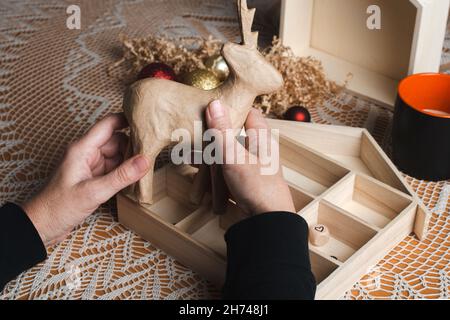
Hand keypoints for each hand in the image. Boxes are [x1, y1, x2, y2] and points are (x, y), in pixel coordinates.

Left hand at [22, 113, 149, 246]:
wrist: (41, 226)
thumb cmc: (58, 207)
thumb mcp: (94, 192)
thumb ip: (121, 176)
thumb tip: (145, 161)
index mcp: (82, 149)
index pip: (108, 125)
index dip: (127, 120)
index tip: (146, 123)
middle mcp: (86, 154)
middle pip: (116, 141)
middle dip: (133, 148)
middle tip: (151, 157)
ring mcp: (89, 166)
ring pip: (116, 156)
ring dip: (129, 163)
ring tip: (144, 172)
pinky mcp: (92, 178)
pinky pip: (113, 169)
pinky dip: (123, 174)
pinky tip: (133, 182)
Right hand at [205, 100, 294, 214]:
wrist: (267, 222)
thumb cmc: (257, 187)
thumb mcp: (234, 156)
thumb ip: (222, 131)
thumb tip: (214, 103)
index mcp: (261, 138)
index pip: (248, 113)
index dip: (233, 107)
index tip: (213, 106)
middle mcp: (258, 151)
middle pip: (233, 135)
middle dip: (213, 137)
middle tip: (195, 134)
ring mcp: (251, 168)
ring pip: (227, 156)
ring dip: (210, 158)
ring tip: (189, 157)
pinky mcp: (245, 183)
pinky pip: (226, 174)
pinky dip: (213, 175)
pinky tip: (199, 178)